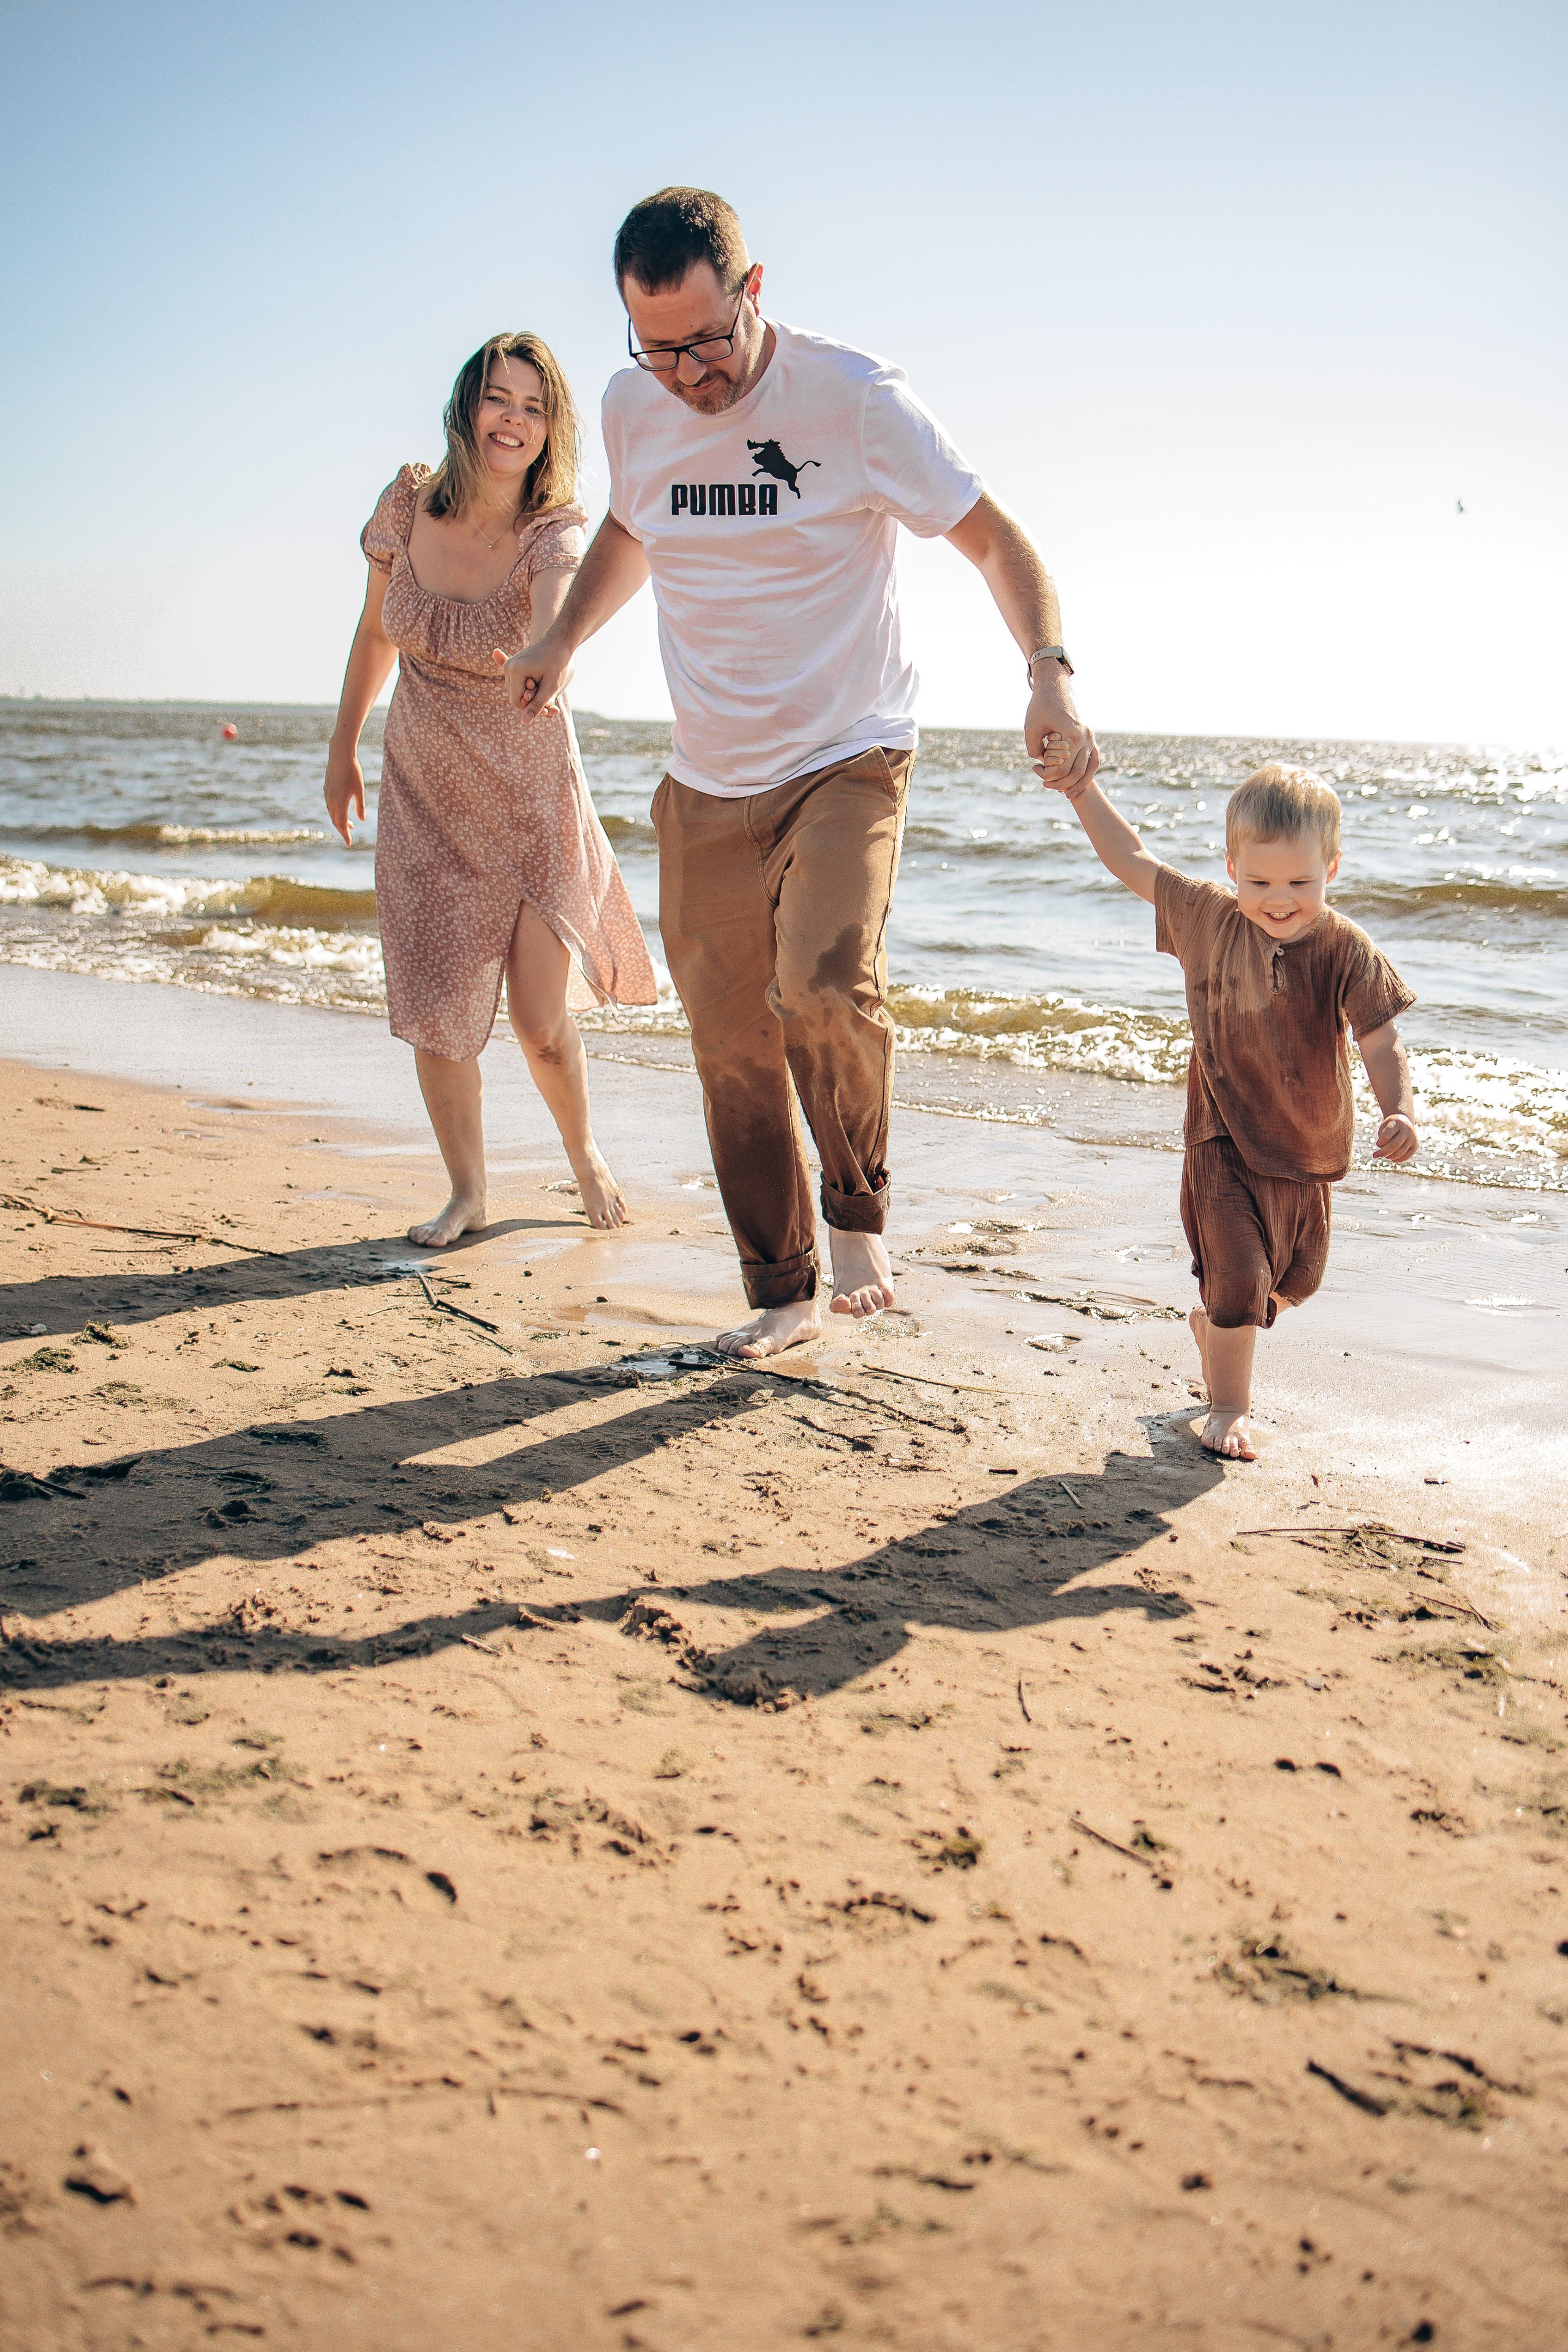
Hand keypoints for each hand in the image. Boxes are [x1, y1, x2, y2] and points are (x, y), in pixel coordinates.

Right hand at [324, 743, 365, 846]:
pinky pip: (329, 806)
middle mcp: (331, 800)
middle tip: (350, 835)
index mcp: (339, 802)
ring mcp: (327, 794)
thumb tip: (362, 820)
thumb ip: (360, 806)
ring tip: (349, 824)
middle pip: (335, 821)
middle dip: (342, 829)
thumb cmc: (353, 771)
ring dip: (339, 820)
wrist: (339, 755)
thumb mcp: (359, 790)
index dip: (345, 835)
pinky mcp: (326, 789)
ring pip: (331, 813)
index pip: (341, 824)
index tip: (349, 844)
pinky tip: (341, 811)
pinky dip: (335, 812)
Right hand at [499, 629, 570, 717]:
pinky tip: (515, 673)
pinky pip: (515, 682)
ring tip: (549, 699)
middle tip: (552, 707)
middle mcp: (508, 667)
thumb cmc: (557, 663)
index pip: (517, 701)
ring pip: (516, 692)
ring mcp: (509, 665)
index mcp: (515, 671)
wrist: (558, 642)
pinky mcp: (513, 665)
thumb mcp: (550, 686)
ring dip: (531, 697)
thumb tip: (525, 722)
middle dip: (532, 703)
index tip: (547, 710)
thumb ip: (537, 705)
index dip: (531, 709)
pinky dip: (523, 688)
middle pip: (515, 697)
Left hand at [1026, 665, 1097, 791]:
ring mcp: (1090, 736)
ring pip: (1089, 768)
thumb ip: (1034, 750)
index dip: (1048, 775)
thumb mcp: (1031, 728)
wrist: (1055, 686)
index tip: (1037, 772)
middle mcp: (1085, 737)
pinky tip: (1078, 783)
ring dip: (1077, 783)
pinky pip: (1094, 760)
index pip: (1061, 768)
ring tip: (1066, 793)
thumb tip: (1043, 765)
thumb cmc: (1041, 705)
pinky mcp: (1090, 736)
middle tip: (1046, 784)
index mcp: (1071, 735)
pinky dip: (1088, 773)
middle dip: (1061, 783)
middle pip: (1076, 771)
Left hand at [1373, 1112, 1418, 1163]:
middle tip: (1376, 1155)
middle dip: (1383, 1153)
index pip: (1386, 1136)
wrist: (1404, 1121)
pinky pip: (1406, 1156)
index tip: (1378, 1143)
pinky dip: (1398, 1160)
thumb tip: (1378, 1155)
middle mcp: (1407, 1131)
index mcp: (1398, 1123)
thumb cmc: (1390, 1126)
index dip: (1380, 1143)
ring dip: (1390, 1157)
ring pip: (1400, 1153)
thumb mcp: (1384, 1127)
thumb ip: (1381, 1139)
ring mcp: (1413, 1139)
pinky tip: (1392, 1158)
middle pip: (1394, 1146)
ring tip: (1385, 1155)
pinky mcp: (1415, 1146)